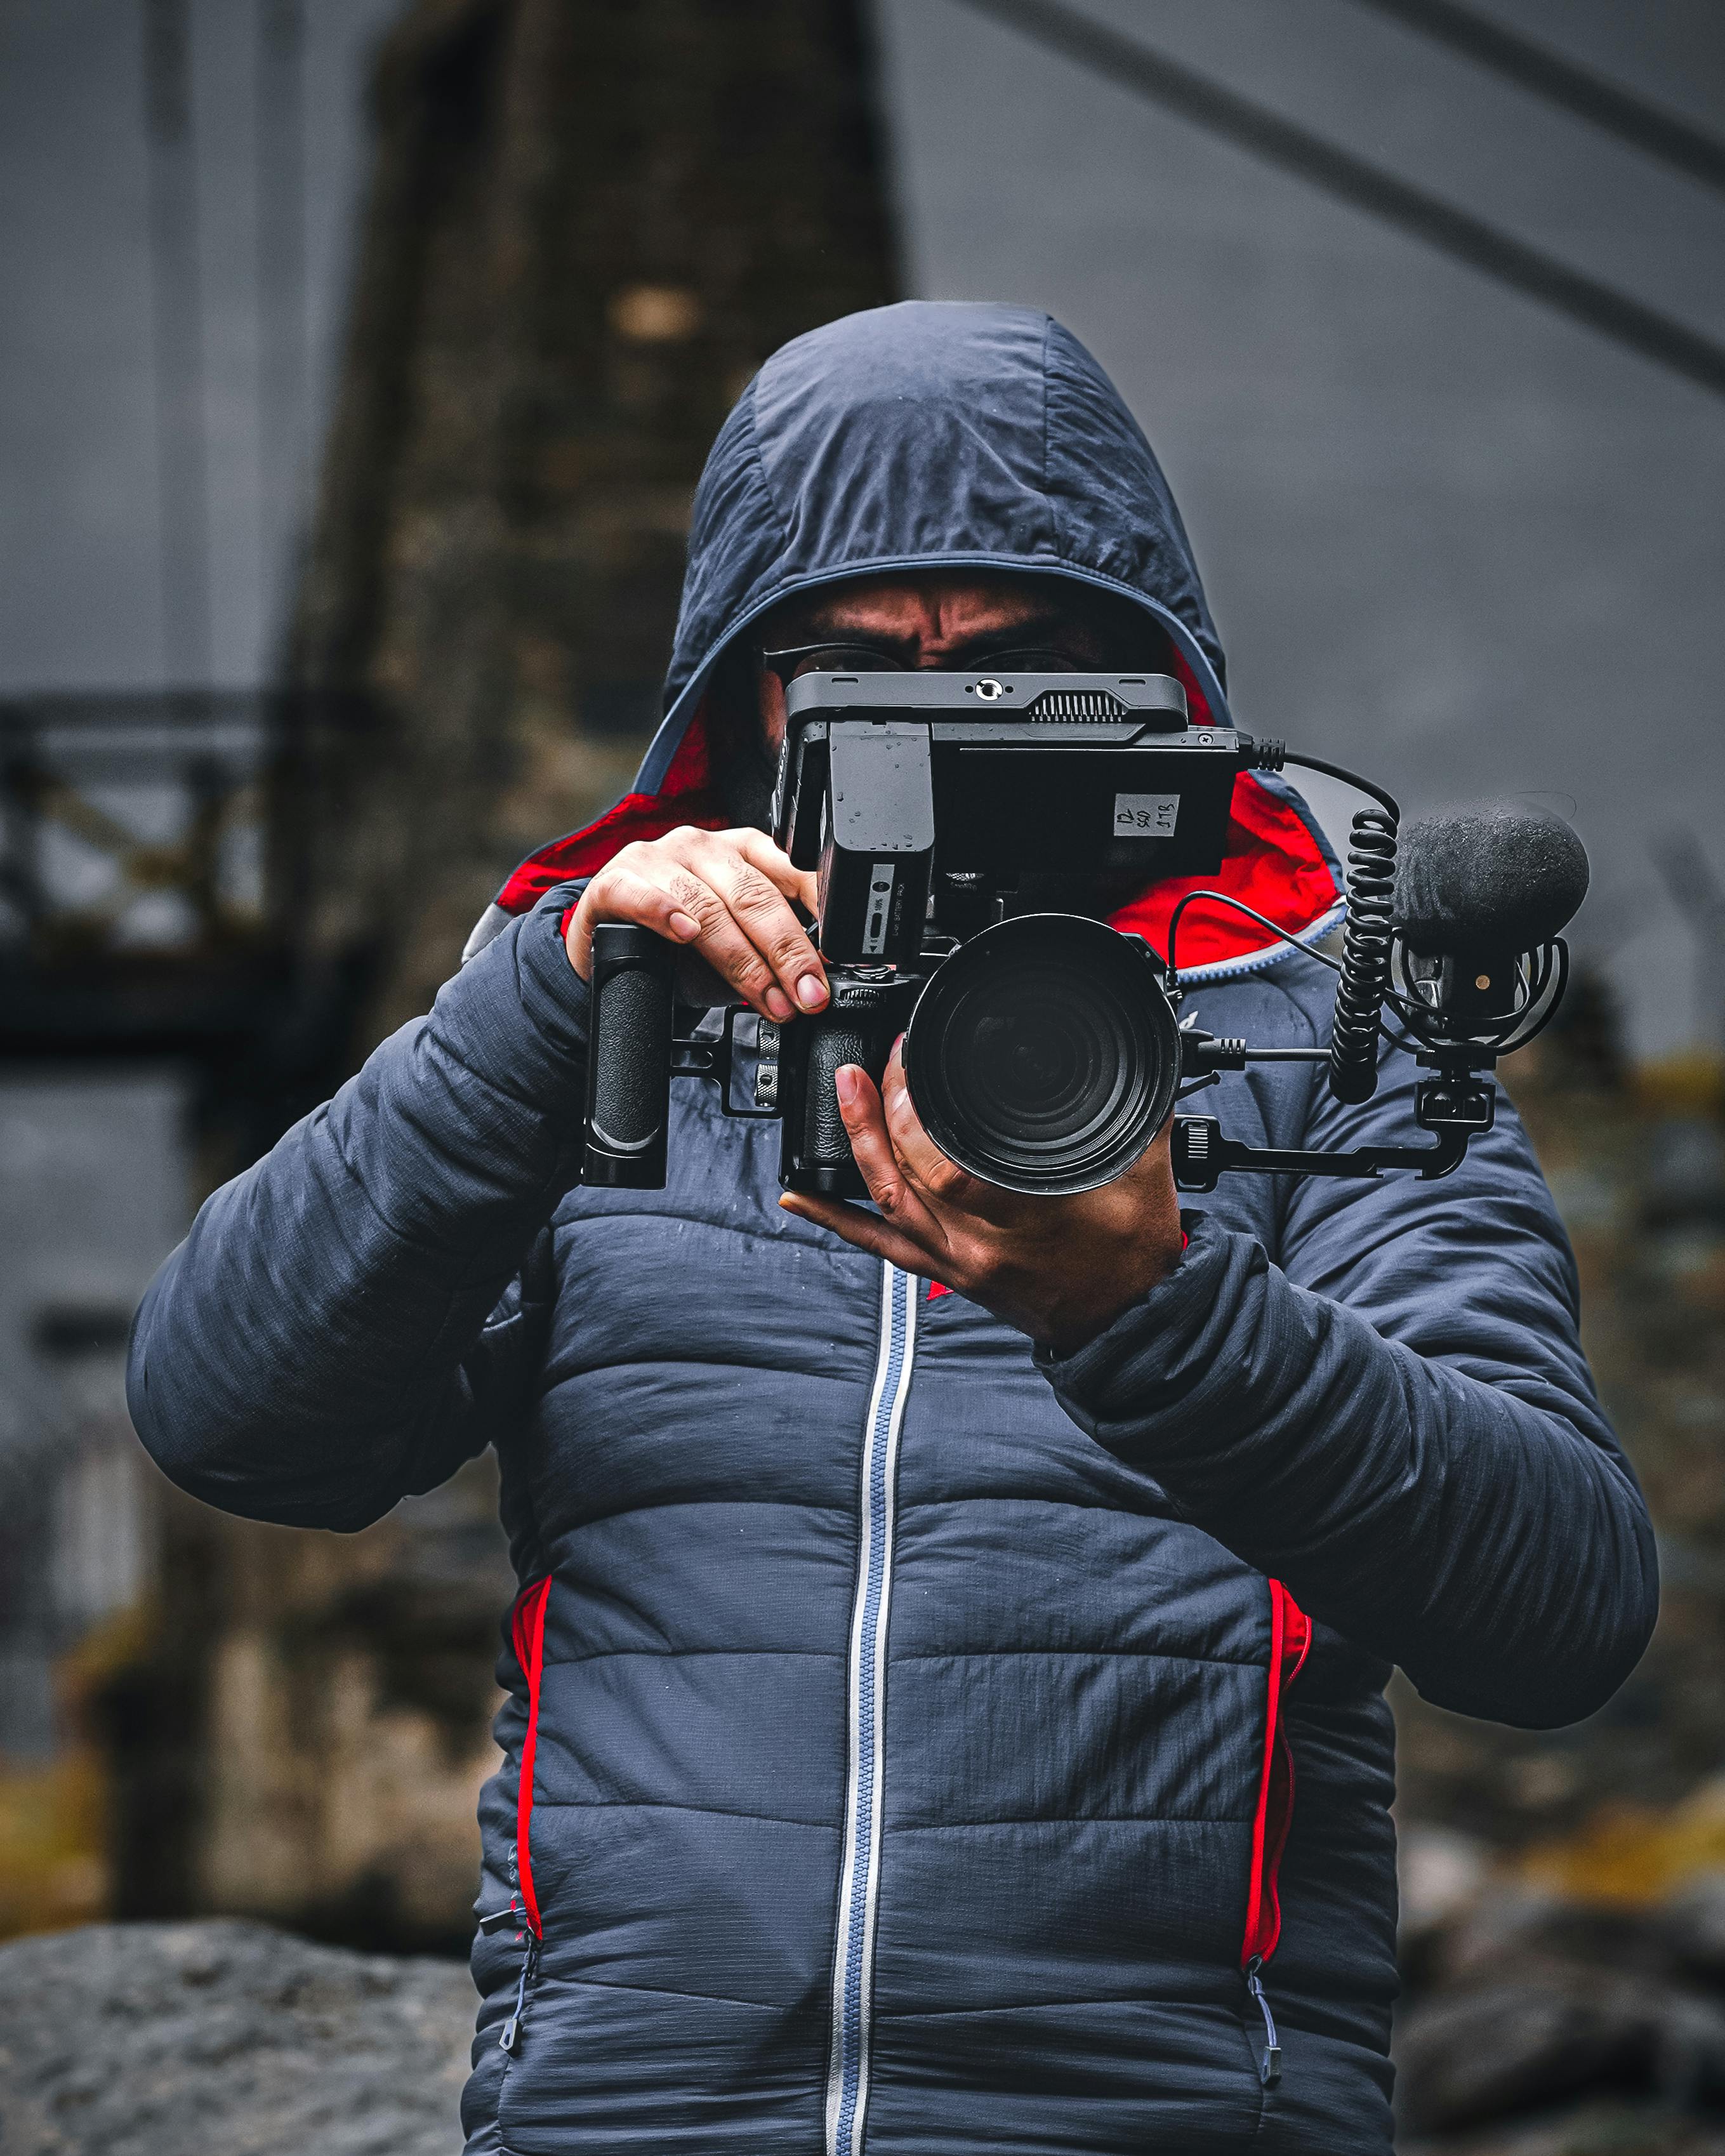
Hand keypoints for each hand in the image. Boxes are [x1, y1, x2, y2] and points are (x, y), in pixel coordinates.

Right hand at [565, 827, 828, 1022]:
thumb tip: (818, 985)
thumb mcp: (739, 946)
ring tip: (766, 998)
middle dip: (788, 953)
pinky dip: (664, 912)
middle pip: (755, 897)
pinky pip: (642, 893)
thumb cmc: (678, 947)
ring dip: (742, 960)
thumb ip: (775, 954)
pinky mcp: (616, 880)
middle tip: (809, 995)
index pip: (795, 871)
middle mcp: (704, 847)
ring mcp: (658, 859)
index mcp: (745, 852)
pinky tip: (685, 934)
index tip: (840, 957)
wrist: (606, 948)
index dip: (822, 914)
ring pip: (707, 906)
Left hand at [778, 1041, 1184, 1354]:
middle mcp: (981, 1244)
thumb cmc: (1136, 1254)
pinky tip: (799, 1195)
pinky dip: (836, 1217)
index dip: (916, 1108)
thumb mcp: (1146, 1167)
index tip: (912, 1059)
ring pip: (887, 1203)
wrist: (1130, 1324)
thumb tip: (1128, 1052)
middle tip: (876, 1064)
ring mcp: (958, 1262)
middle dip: (883, 1112)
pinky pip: (881, 1245)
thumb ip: (1131, 1108)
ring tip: (842, 1092)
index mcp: (1028, 1215)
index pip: (949, 1161)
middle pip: (909, 1176)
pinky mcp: (947, 1273)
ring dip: (857, 1144)